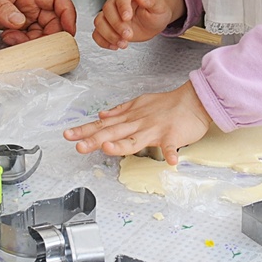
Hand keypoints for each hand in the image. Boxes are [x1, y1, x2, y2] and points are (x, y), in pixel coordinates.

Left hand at [0, 0, 77, 45]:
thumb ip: (2, 9)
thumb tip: (19, 21)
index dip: (68, 14)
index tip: (68, 31)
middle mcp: (30, 1)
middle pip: (54, 19)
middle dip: (49, 35)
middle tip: (34, 44)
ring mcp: (25, 13)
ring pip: (42, 30)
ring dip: (33, 41)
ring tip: (12, 39)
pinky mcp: (17, 23)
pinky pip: (30, 35)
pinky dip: (24, 42)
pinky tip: (9, 39)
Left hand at [63, 82, 210, 164]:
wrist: (193, 100)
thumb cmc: (167, 104)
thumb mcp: (139, 103)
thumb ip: (120, 111)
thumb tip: (102, 115)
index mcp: (130, 118)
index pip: (103, 125)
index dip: (85, 130)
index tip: (69, 135)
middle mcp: (138, 123)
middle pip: (113, 133)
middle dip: (94, 139)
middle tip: (78, 145)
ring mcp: (154, 129)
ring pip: (135, 139)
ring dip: (122, 145)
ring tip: (108, 150)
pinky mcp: (172, 135)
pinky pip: (171, 146)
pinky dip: (170, 153)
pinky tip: (170, 161)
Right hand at [93, 0, 184, 49]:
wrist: (154, 21)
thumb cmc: (156, 10)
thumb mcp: (159, 5)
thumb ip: (151, 0)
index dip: (122, 6)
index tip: (127, 17)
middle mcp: (116, 2)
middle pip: (107, 9)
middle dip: (117, 25)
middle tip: (128, 35)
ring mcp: (110, 15)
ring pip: (99, 22)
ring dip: (109, 35)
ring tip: (123, 43)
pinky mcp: (108, 28)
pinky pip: (97, 34)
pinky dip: (103, 41)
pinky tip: (115, 45)